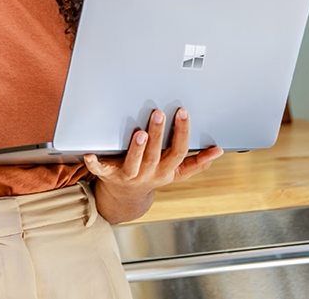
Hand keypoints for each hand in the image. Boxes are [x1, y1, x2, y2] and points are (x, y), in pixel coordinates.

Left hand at [83, 108, 222, 198]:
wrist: (126, 196)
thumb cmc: (153, 175)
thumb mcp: (176, 171)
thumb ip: (196, 162)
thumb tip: (218, 151)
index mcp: (167, 170)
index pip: (179, 151)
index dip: (182, 132)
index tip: (182, 112)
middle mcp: (149, 173)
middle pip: (156, 154)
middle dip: (159, 134)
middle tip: (159, 114)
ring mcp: (129, 175)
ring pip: (135, 162)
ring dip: (137, 148)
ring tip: (140, 132)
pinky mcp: (109, 175)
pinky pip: (101, 170)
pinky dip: (95, 163)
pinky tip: (89, 154)